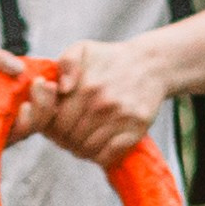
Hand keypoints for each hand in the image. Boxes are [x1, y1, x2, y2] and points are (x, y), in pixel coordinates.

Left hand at [25, 37, 167, 167]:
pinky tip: (99, 147)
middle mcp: (102, 104)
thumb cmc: (111, 59)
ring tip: (84, 141)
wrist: (151, 64)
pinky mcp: (136, 129)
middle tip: (70, 135)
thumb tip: (62, 88)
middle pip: (70, 138)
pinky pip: (108, 155)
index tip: (58, 125)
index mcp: (86, 87)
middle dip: (66, 140)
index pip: (56, 123)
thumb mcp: (83, 49)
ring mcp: (120, 118)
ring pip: (88, 150)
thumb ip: (65, 64)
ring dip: (82, 149)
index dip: (52, 128)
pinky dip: (100, 156)